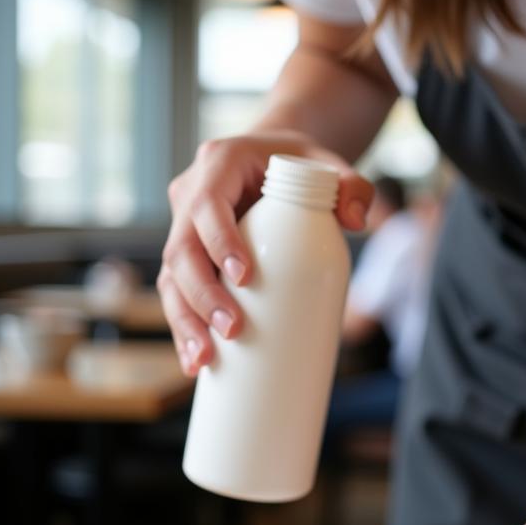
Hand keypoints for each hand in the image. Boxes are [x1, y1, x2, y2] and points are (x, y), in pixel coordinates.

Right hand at [158, 132, 372, 374]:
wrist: (276, 162)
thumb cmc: (302, 162)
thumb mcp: (330, 164)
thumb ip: (353, 185)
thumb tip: (354, 221)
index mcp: (219, 164)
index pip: (207, 204)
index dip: (219, 241)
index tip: (245, 277)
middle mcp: (191, 193)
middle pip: (181, 249)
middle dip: (201, 295)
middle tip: (232, 329)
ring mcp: (184, 227)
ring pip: (171, 278)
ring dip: (184, 321)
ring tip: (203, 360)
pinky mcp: (191, 257)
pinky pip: (178, 294)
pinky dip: (185, 329)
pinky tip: (194, 363)